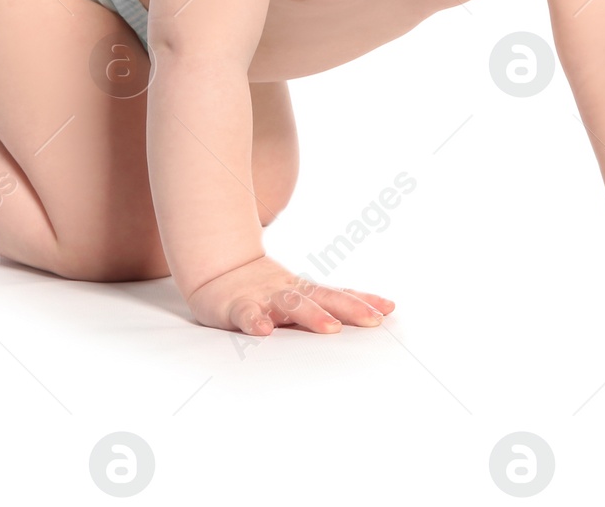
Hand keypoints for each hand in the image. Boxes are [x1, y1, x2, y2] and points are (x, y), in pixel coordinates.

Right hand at [185, 255, 395, 334]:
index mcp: (303, 291)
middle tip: (374, 320)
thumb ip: (323, 304)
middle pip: (323, 298)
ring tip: (331, 328)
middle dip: (350, 309)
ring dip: (311, 314)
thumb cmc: (262, 290)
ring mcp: (263, 297)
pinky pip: (246, 314)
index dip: (362, 301)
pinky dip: (255, 322)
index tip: (389, 308)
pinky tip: (264, 332)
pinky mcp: (236, 306)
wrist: (215, 271)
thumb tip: (367, 313)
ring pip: (289, 304)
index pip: (338, 295)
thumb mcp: (295, 296)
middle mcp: (287, 292)